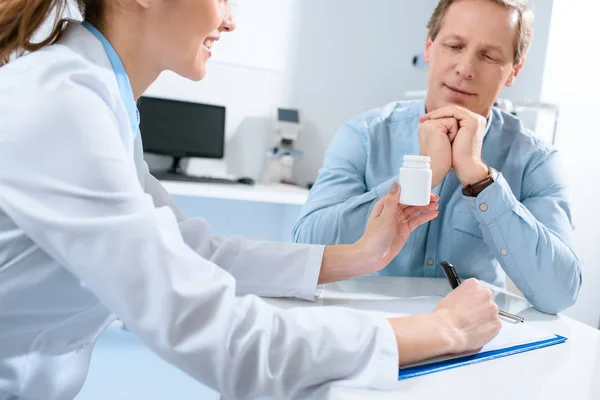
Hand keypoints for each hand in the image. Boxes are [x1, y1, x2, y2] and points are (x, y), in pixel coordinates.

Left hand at [318, 182, 437, 283]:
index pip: (402, 194)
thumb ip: (392, 201)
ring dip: (425, 208)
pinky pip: (416, 221)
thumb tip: (396, 183)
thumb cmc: (375, 236)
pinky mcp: (404, 230)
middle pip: (410, 202)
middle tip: (435, 198)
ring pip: (414, 211)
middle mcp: (393, 211)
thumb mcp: (385, 217)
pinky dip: (424, 217)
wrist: (373, 256)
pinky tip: (433, 215)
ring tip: (436, 206)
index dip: (414, 191)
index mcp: (385, 205)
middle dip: (422, 199)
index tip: (425, 190)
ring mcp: (399, 221)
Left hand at [420, 105, 487, 184]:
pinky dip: (442, 114)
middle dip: (435, 114)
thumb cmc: (456, 158)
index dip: (438, 116)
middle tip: (421, 118)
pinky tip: (432, 119)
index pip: (453, 115)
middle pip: (452, 111)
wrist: (466, 166)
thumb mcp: (449, 141)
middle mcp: (476, 120)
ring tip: (425, 118)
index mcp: (471, 124)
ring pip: (452, 110)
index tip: (423, 120)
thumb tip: (431, 125)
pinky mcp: (472, 121)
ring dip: (437, 113)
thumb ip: (446, 131)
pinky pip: (454, 112)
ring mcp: (476, 119)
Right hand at [433, 278, 501, 353]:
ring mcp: (493, 309)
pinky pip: (493, 326)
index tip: (467, 304)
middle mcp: (486, 294)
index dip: (471, 298)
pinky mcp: (497, 323)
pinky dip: (487, 330)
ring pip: (490, 313)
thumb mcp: (450, 297)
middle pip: (485, 300)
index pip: (476, 288)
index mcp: (473, 284)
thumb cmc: (445, 315)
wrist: (448, 331)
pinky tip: (476, 332)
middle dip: (479, 307)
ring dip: (484, 318)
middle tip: (469, 316)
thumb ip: (463, 296)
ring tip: (471, 326)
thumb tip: (466, 303)